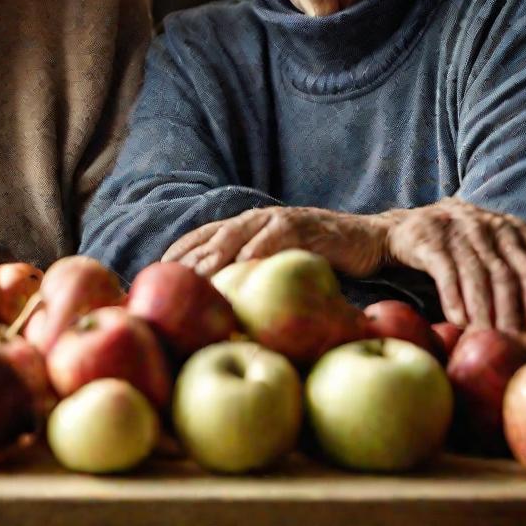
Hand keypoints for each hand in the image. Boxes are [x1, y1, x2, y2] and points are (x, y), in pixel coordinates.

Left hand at [162, 206, 389, 278]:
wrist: (370, 239)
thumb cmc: (321, 257)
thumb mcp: (281, 263)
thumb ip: (255, 273)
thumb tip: (226, 307)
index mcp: (245, 225)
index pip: (200, 237)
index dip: (177, 254)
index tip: (154, 276)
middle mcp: (254, 219)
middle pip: (210, 239)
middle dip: (186, 262)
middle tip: (166, 288)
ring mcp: (275, 220)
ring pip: (234, 239)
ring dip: (211, 261)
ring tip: (192, 284)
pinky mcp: (299, 227)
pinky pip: (271, 243)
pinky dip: (255, 257)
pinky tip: (241, 274)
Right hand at [385, 197, 525, 339]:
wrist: (399, 230)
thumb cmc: (454, 248)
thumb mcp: (490, 250)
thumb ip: (520, 273)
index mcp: (510, 227)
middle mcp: (486, 225)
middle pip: (513, 273)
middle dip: (522, 313)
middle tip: (524, 345)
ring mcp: (456, 230)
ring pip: (481, 277)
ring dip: (487, 314)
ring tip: (491, 341)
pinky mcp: (428, 240)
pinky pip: (446, 273)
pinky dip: (454, 299)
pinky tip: (459, 322)